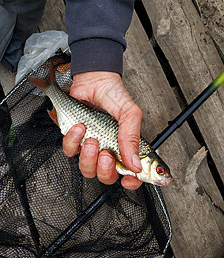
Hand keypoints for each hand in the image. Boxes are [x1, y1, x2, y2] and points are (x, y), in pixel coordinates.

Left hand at [62, 71, 142, 189]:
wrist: (93, 79)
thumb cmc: (113, 94)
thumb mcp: (130, 114)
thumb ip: (132, 139)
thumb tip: (134, 164)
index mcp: (124, 146)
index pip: (130, 172)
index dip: (130, 181)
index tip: (128, 179)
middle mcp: (107, 149)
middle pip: (105, 176)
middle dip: (104, 170)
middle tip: (106, 155)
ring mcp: (90, 145)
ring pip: (86, 168)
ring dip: (88, 156)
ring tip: (91, 138)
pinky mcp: (74, 138)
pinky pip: (70, 150)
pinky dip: (73, 140)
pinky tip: (80, 127)